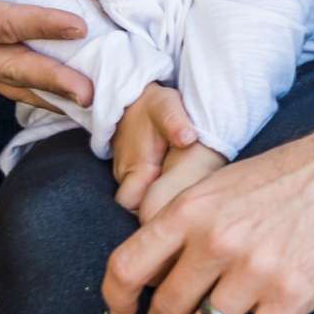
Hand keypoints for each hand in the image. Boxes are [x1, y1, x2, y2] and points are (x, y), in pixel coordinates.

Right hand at [0, 0, 93, 107]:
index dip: (38, 25)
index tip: (77, 26)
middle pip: (9, 67)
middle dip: (51, 79)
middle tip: (89, 91)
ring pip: (13, 85)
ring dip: (52, 95)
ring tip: (91, 103)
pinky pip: (13, 88)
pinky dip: (43, 95)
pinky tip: (72, 101)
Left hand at [102, 118, 313, 313]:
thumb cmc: (289, 176)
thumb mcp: (224, 183)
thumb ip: (186, 220)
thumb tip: (154, 267)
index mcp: (192, 210)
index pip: (128, 265)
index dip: (117, 299)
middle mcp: (217, 241)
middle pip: (166, 310)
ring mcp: (255, 271)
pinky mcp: (292, 295)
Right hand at [111, 84, 200, 204]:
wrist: (133, 96)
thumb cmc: (153, 104)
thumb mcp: (166, 107)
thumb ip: (175, 122)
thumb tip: (187, 138)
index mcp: (138, 168)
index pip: (137, 208)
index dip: (153, 216)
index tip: (179, 215)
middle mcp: (127, 177)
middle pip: (136, 211)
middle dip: (155, 215)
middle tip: (185, 212)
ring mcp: (126, 175)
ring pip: (137, 202)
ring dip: (155, 204)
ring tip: (184, 204)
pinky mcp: (130, 172)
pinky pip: (139, 191)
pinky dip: (153, 193)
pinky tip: (174, 191)